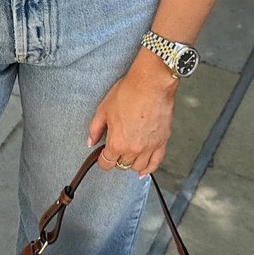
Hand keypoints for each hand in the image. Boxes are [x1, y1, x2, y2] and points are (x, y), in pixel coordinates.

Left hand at [87, 51, 178, 177]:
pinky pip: (156, 162)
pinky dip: (149, 169)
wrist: (151, 83)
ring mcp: (150, 147)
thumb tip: (91, 142)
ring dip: (131, 163)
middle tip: (116, 148)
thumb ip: (95, 129)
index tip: (102, 155)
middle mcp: (134, 149)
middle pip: (122, 165)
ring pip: (139, 166)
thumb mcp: (103, 109)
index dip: (102, 160)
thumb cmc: (128, 93)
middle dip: (117, 158)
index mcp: (117, 143)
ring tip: (128, 155)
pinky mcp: (162, 141)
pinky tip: (143, 171)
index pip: (107, 163)